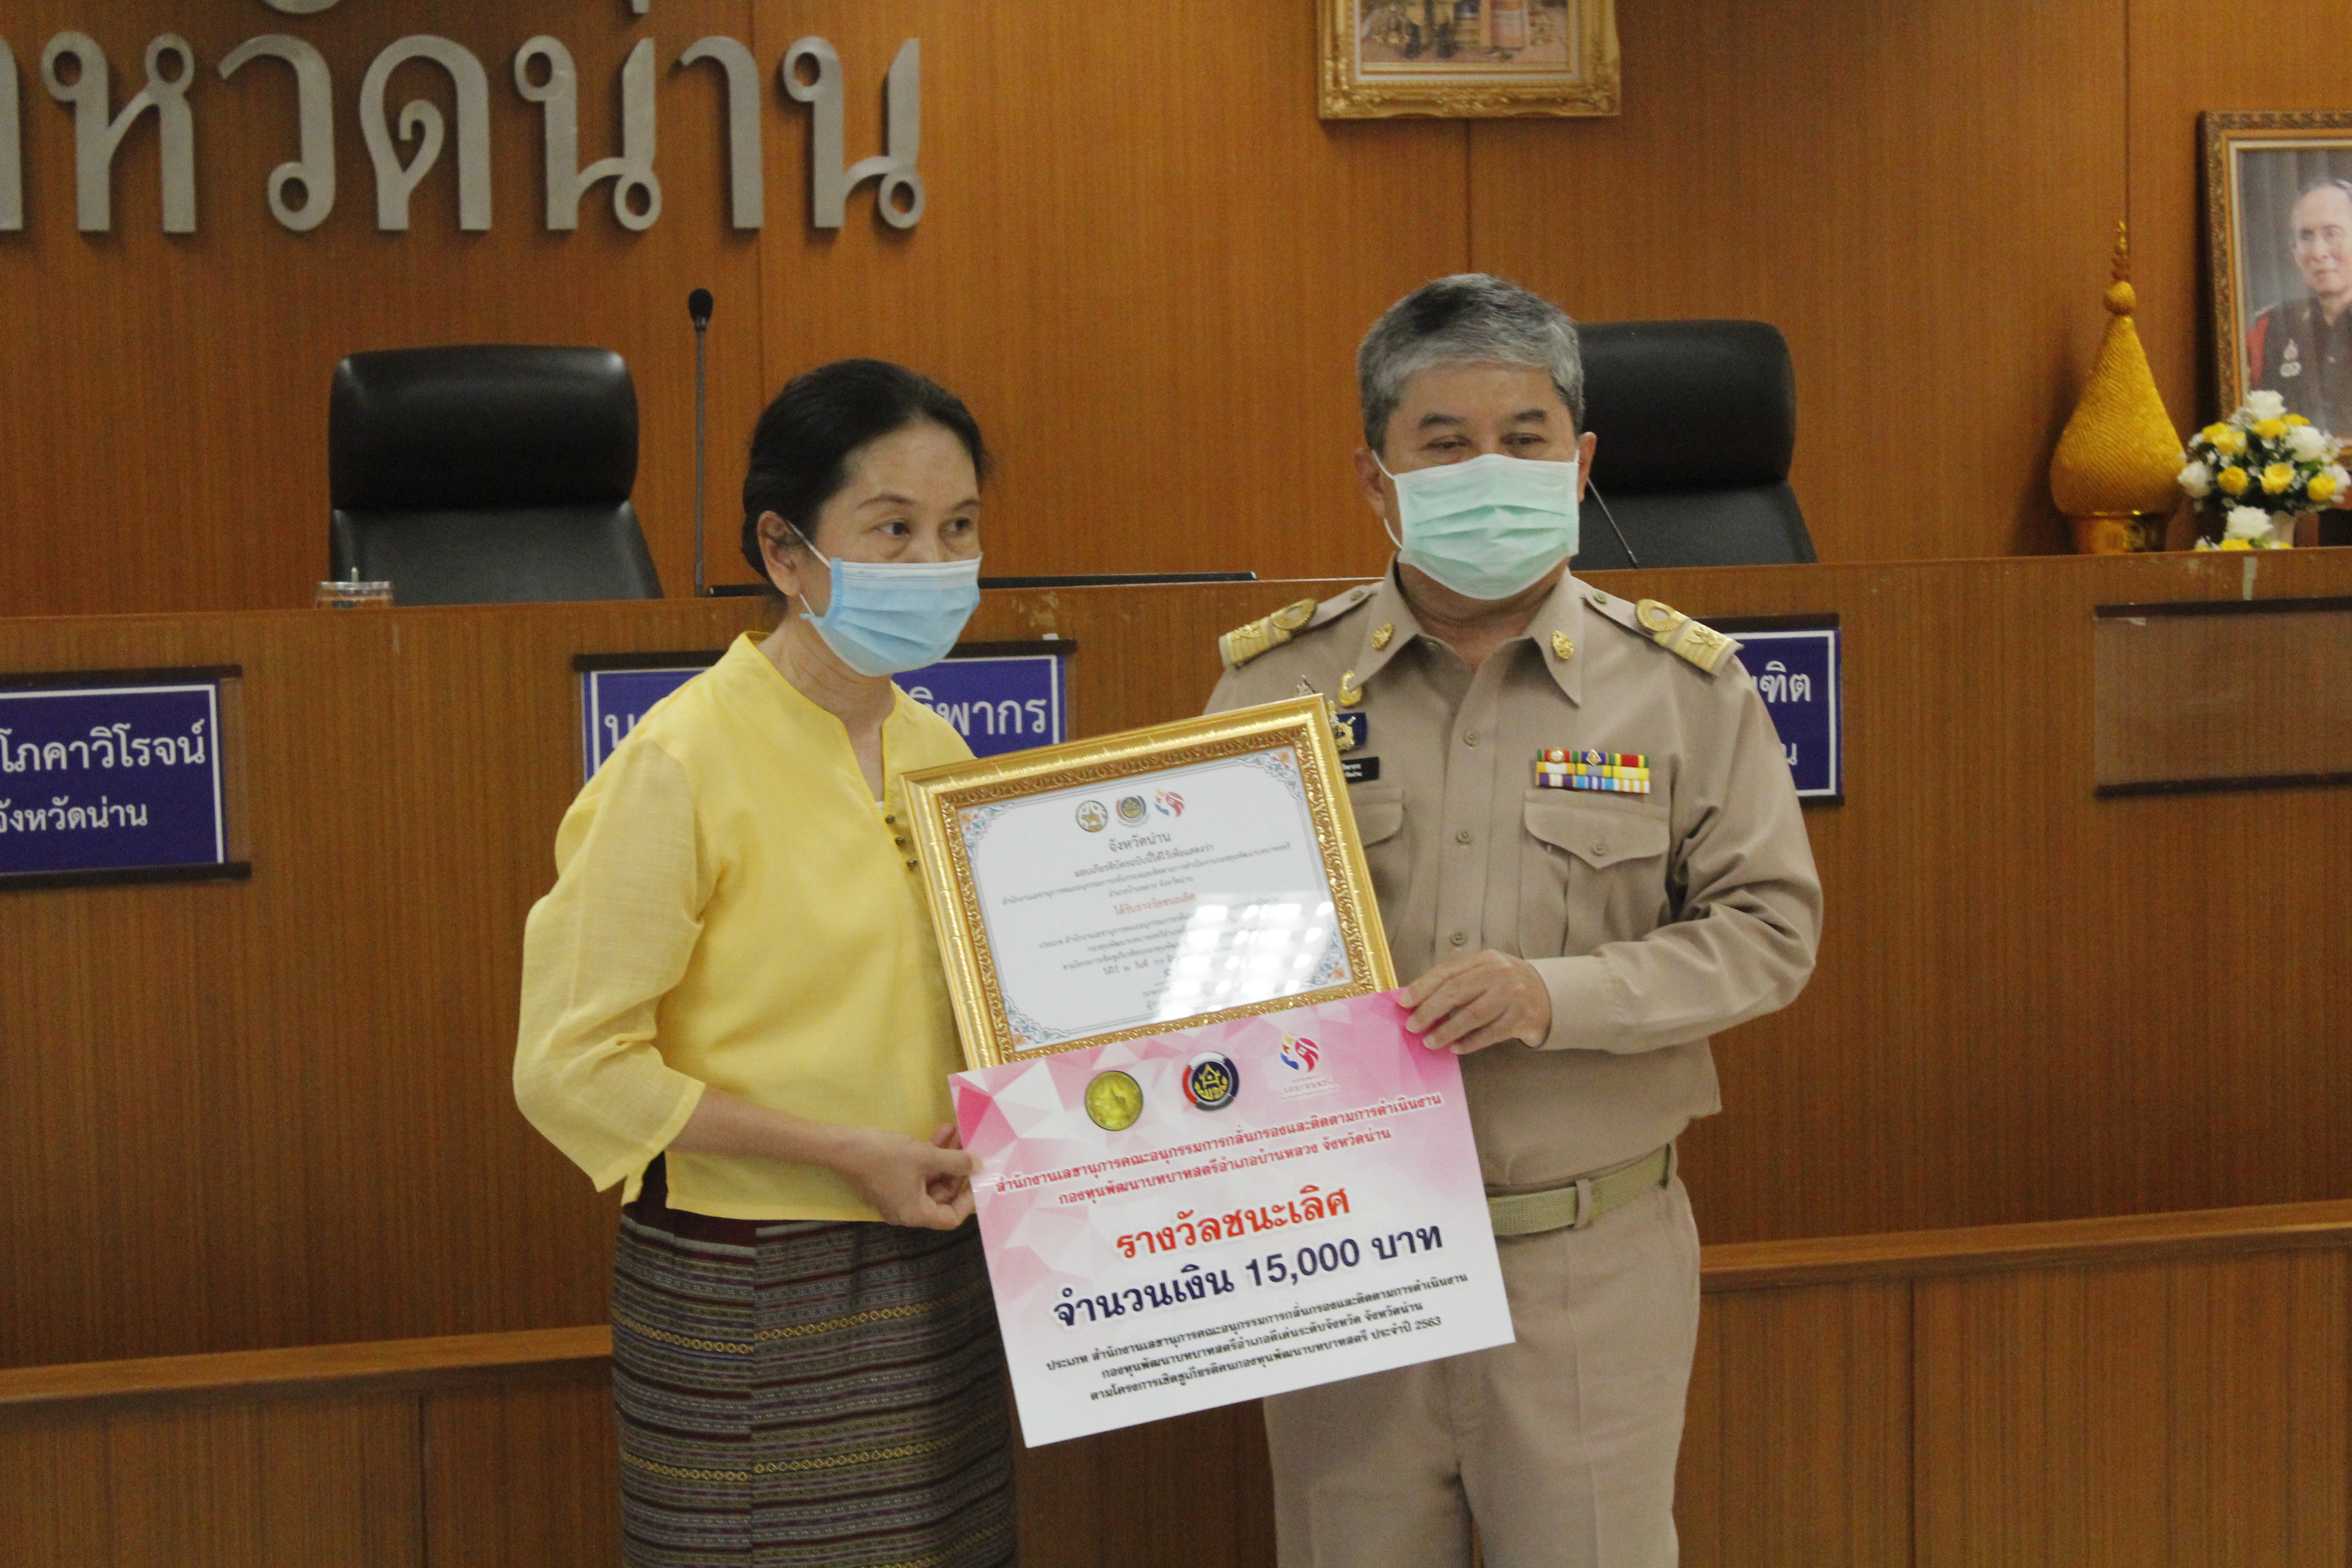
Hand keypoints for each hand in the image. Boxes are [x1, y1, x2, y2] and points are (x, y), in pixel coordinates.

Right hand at [838, 1122, 979, 1228]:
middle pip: (943, 1195)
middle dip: (958, 1169)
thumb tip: (978, 1166)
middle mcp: (907, 1210)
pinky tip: (943, 1131)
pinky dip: (930, 1154)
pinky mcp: (892, 1179)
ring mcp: (899, 1194)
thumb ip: (956, 1162)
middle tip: (971, 1147)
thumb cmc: (887, 1157)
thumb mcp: (926, 1157)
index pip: (950, 1218)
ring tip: (959, 1132)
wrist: (846, 1145)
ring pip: (931, 1178)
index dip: (968, 1200)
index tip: (978, 1179)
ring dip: (946, 1156)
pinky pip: (918, 1171)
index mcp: (916, 1214)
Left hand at [1401, 950, 1551, 1054]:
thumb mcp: (1485, 973)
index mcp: (1485, 959)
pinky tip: (1454, 1048)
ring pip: (1472, 1015)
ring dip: (1446, 1030)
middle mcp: (1500, 974)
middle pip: (1456, 991)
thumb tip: (1418, 1001)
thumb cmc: (1506, 985)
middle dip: (1429, 1010)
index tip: (1403, 1002)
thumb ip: (1458, 981)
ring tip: (1429, 1041)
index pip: (1447, 971)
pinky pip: (1489, 1034)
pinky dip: (1469, 1042)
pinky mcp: (1522, 1019)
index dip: (1422, 987)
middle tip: (1412, 1025)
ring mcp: (1513, 996)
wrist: (1549, 996)